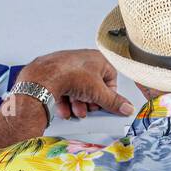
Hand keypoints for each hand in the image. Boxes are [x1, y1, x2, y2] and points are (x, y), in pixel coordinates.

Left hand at [19, 49, 134, 118]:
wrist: (43, 76)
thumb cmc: (70, 73)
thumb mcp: (98, 92)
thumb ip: (114, 102)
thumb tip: (126, 107)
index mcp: (97, 59)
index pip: (111, 78)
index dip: (109, 93)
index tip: (106, 104)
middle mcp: (82, 61)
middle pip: (92, 87)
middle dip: (90, 102)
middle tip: (89, 108)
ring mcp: (67, 67)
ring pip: (77, 90)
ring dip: (77, 104)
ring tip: (75, 110)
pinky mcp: (54, 75)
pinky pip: (64, 90)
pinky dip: (65, 102)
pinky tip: (64, 109)